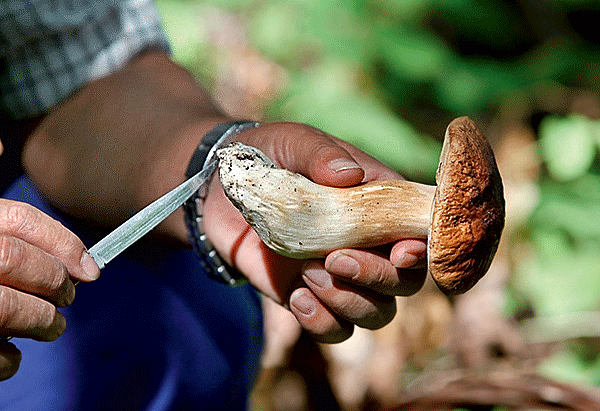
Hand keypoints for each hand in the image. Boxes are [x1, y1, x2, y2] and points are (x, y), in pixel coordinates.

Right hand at [0, 200, 99, 379]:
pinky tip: (12, 355)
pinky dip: (7, 360)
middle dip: (53, 280)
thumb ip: (12, 235)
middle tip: (68, 297)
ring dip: (41, 321)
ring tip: (51, 327)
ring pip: (5, 307)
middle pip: (13, 258)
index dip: (63, 243)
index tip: (90, 268)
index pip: (19, 219)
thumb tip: (70, 249)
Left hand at [203, 122, 426, 342]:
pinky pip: (335, 329)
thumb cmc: (268, 156)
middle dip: (377, 278)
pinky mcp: (311, 296)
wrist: (219, 189)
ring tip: (306, 273)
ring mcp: (340, 275)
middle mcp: (367, 244)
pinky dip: (322, 322)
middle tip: (334, 259)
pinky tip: (295, 297)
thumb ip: (320, 154)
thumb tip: (350, 175)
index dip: (421, 250)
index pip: (419, 234)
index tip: (400, 252)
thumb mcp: (293, 142)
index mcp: (377, 203)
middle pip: (404, 282)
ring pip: (376, 312)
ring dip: (348, 302)